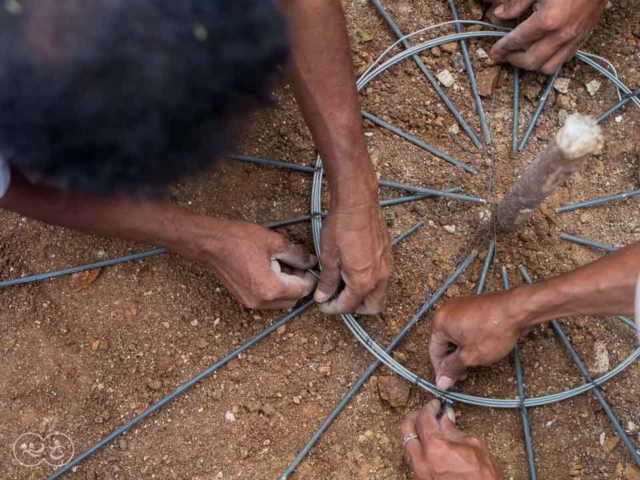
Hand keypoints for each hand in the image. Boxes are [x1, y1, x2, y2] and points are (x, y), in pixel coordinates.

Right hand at [188, 219, 316, 308]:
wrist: (210, 243)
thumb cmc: (239, 240)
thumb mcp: (274, 242)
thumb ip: (297, 255)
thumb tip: (310, 262)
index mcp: (270, 288)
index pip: (302, 290)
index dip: (310, 277)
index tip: (311, 265)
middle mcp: (260, 301)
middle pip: (293, 300)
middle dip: (299, 283)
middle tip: (298, 264)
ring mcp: (250, 303)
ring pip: (281, 302)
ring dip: (287, 288)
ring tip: (283, 265)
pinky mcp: (244, 299)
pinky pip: (267, 300)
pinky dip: (274, 289)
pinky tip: (271, 270)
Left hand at [314, 200, 391, 314]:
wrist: (358, 204)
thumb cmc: (341, 227)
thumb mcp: (328, 257)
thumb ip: (327, 281)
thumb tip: (323, 297)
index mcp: (363, 282)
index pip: (349, 306)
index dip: (333, 308)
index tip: (323, 303)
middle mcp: (379, 278)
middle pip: (373, 307)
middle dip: (356, 308)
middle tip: (339, 299)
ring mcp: (387, 266)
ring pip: (381, 293)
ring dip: (366, 296)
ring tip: (346, 285)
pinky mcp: (388, 256)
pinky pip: (383, 278)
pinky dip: (372, 282)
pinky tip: (356, 271)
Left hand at [400, 400, 502, 479]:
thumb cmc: (484, 476)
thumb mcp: (474, 445)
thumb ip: (454, 429)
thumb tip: (445, 416)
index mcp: (435, 448)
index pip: (424, 419)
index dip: (429, 407)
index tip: (436, 404)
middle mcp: (421, 461)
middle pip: (406, 429)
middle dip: (416, 416)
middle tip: (428, 412)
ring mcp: (419, 472)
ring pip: (408, 444)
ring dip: (417, 431)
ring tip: (431, 426)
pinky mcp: (421, 479)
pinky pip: (414, 457)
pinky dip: (420, 445)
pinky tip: (433, 442)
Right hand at [429, 292, 527, 389]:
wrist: (517, 309)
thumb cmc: (492, 331)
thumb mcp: (470, 356)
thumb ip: (452, 368)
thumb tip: (441, 382)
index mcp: (440, 322)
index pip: (434, 350)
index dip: (441, 369)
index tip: (448, 382)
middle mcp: (447, 311)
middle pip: (445, 342)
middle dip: (455, 359)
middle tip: (465, 373)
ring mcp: (461, 306)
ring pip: (457, 335)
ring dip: (464, 350)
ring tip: (478, 359)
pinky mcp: (475, 305)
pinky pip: (467, 326)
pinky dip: (472, 339)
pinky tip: (485, 346)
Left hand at [489, 0, 605, 73]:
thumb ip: (517, 3)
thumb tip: (499, 14)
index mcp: (548, 21)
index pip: (517, 42)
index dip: (502, 49)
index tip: (494, 52)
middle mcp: (561, 35)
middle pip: (530, 62)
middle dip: (514, 60)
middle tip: (505, 54)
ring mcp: (574, 39)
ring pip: (547, 67)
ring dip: (531, 65)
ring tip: (521, 54)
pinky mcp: (583, 40)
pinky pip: (562, 61)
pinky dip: (548, 61)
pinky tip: (540, 51)